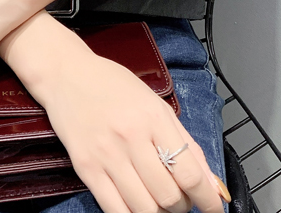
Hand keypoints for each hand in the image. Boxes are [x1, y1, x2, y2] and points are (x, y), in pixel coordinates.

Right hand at [32, 44, 226, 212]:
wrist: (66, 74)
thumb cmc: (112, 85)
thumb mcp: (155, 104)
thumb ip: (185, 142)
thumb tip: (211, 182)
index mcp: (153, 118)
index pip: (189, 172)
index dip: (207, 199)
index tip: (214, 207)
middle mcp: (131, 137)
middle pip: (169, 196)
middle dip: (182, 206)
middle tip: (181, 199)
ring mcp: (106, 155)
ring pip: (144, 209)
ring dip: (159, 213)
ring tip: (159, 201)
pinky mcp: (86, 168)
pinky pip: (114, 210)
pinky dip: (131, 216)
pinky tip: (137, 207)